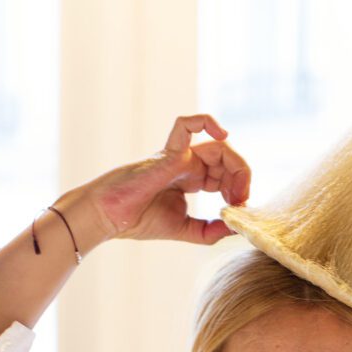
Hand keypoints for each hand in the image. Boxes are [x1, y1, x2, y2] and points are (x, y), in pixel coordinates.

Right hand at [78, 114, 250, 244]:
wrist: (109, 218)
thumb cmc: (138, 221)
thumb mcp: (186, 230)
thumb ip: (210, 230)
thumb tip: (236, 228)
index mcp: (190, 179)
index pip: (225, 175)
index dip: (239, 190)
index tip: (238, 210)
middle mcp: (187, 164)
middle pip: (226, 159)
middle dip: (242, 179)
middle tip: (240, 202)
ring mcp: (178, 156)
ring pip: (218, 145)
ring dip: (236, 166)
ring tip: (236, 191)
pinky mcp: (168, 154)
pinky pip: (186, 124)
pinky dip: (206, 121)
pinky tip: (222, 134)